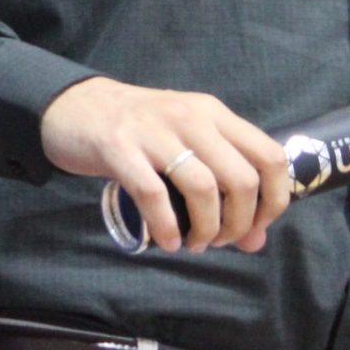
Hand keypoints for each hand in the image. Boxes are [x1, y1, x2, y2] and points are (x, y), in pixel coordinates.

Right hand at [38, 76, 293, 253]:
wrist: (76, 106)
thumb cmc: (139, 131)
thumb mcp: (187, 144)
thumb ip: (222, 183)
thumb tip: (255, 240)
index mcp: (214, 114)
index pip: (270, 156)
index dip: (273, 200)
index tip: (256, 226)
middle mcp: (191, 117)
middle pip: (241, 179)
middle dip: (238, 223)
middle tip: (220, 240)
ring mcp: (154, 131)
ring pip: (204, 188)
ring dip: (206, 229)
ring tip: (195, 243)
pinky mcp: (120, 147)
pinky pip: (154, 194)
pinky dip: (167, 227)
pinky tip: (167, 241)